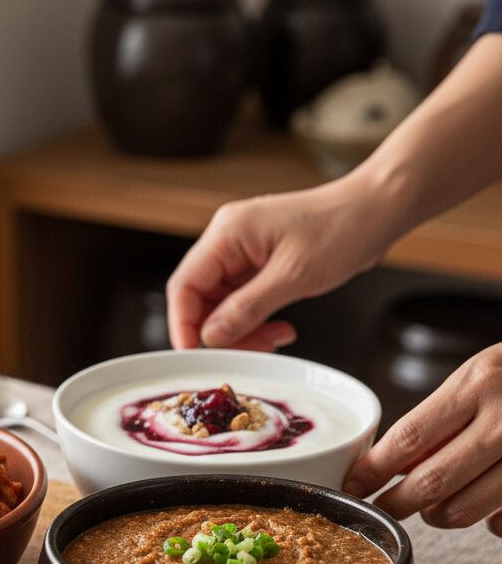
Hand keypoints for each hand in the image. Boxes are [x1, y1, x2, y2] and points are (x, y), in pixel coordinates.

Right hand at [166, 177, 391, 350]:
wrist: (379, 209)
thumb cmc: (343, 228)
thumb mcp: (294, 275)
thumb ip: (247, 308)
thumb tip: (210, 336)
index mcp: (228, 233)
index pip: (185, 285)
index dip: (183, 323)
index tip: (193, 354)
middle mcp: (229, 240)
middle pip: (201, 298)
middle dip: (221, 331)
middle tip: (251, 350)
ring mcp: (244, 252)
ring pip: (223, 305)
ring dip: (243, 330)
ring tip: (275, 340)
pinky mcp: (260, 264)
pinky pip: (243, 301)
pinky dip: (257, 320)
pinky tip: (281, 328)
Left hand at [344, 344, 501, 535]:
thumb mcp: (480, 377)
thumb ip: (439, 417)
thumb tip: (391, 464)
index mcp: (480, 385)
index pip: (408, 438)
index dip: (372, 469)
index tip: (352, 485)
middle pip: (431, 481)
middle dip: (397, 502)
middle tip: (384, 507)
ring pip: (463, 510)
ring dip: (438, 515)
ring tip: (435, 505)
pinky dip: (487, 521)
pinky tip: (487, 504)